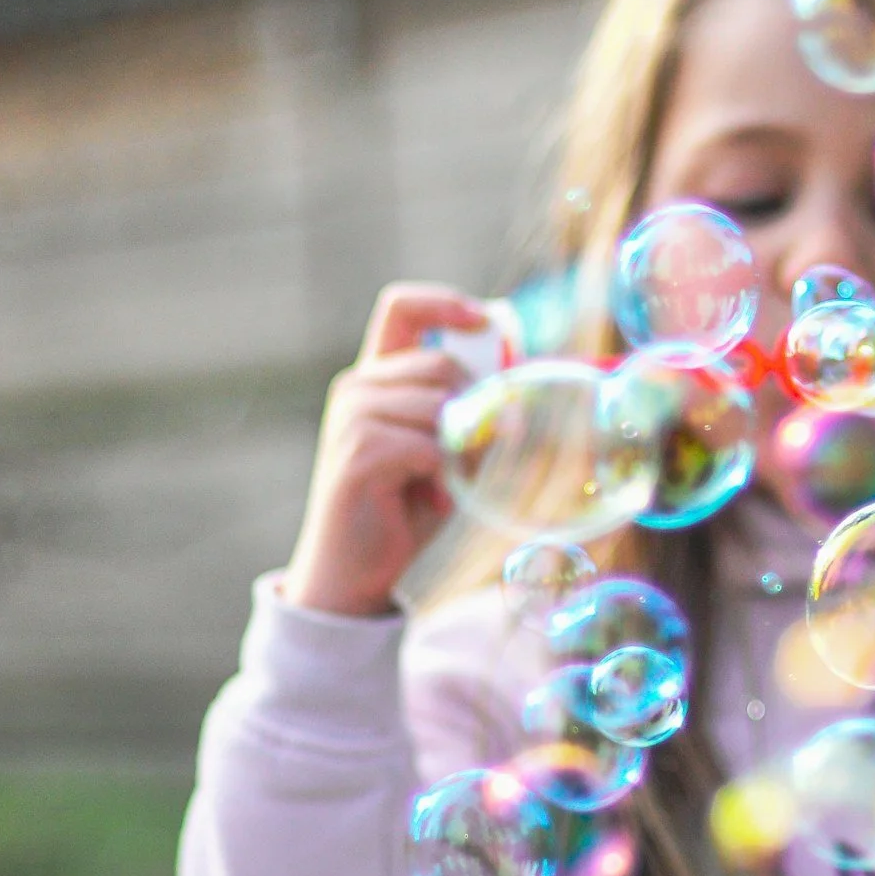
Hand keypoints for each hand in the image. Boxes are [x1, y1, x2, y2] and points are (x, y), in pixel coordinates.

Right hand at [282, 284, 488, 617]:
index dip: (444, 302)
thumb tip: (523, 385)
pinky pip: (429, 444)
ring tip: (452, 484)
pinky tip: (435, 500)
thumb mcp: (448, 450)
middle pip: (441, 363)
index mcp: (376, 378)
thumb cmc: (409, 509)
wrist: (355, 573)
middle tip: (480, 454)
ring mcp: (352, 417)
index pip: (401, 307)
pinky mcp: (358, 452)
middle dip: (476, 406)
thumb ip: (471, 412)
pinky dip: (446, 474)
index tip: (484, 319)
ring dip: (464, 448)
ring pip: (440, 404)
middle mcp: (357, 388)